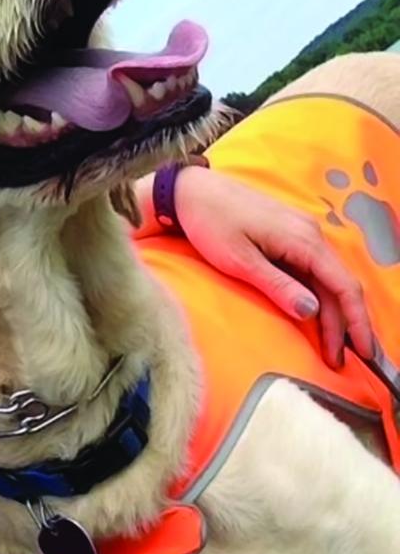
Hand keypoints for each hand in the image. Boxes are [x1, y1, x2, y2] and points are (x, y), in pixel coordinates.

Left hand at [173, 165, 374, 367]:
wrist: (190, 192)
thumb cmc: (210, 222)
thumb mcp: (240, 261)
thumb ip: (277, 285)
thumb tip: (311, 311)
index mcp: (303, 240)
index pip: (343, 286)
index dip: (356, 322)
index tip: (364, 352)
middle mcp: (310, 234)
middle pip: (338, 285)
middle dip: (343, 324)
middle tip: (338, 360)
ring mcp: (300, 232)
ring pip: (326, 278)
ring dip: (331, 312)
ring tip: (329, 346)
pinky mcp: (287, 234)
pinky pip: (312, 269)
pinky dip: (317, 294)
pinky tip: (313, 314)